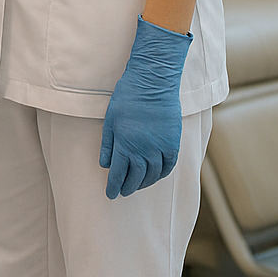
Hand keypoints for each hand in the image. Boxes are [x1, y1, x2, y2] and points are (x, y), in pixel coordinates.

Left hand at [99, 16, 191, 198]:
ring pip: (153, 175)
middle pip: (136, 177)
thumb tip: (105, 165)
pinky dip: (161, 174)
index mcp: (125, 144)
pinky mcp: (173, 143)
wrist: (153, 83)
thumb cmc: (127, 97)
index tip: (110, 194)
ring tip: (136, 186)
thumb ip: (108, 144)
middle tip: (122, 192)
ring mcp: (160, 148)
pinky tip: (155, 176)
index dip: (114, 186)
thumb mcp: (110, 120)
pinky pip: (168, 166)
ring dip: (144, 183)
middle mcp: (144, 150)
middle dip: (128, 187)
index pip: (119, 174)